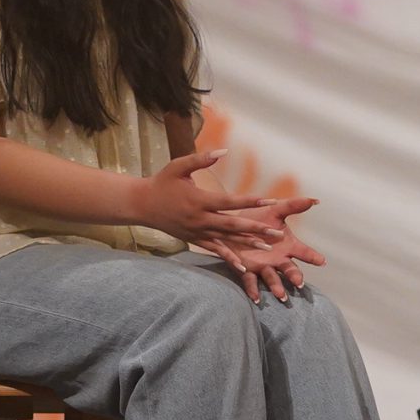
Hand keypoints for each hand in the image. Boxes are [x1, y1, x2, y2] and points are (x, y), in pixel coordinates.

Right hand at [132, 150, 282, 244]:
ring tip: (268, 249)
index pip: (230, 202)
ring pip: (227, 241)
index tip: (269, 201)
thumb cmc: (162, 182)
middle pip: (233, 225)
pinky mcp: (194, 240)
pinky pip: (215, 251)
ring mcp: (197, 232)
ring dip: (248, 245)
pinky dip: (229, 258)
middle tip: (277, 234)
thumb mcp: (179, 166)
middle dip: (257, 230)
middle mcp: (200, 219)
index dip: (250, 202)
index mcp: (199, 200)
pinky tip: (243, 268)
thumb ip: (201, 159)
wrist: (142, 204)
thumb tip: (223, 152)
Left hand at [202, 197, 326, 301]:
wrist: (234, 224)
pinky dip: (254, 290)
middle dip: (294, 276)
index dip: (312, 256)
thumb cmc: (258, 218)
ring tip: (281, 296)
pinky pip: (251, 282)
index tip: (322, 261)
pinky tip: (256, 299)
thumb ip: (293, 206)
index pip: (303, 252)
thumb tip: (315, 200)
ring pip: (272, 278)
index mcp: (287, 246)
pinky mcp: (247, 271)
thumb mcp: (275, 210)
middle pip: (289, 269)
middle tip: (299, 283)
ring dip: (277, 287)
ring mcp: (263, 266)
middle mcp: (278, 259)